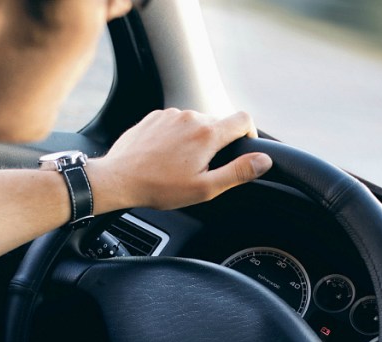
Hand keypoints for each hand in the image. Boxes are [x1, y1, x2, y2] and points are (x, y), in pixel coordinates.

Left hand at [88, 109, 272, 211]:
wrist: (118, 178)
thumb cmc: (159, 187)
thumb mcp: (205, 187)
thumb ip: (238, 172)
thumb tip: (263, 161)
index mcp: (208, 134)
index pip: (244, 119)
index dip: (249, 134)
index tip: (243, 148)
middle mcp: (191, 117)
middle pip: (218, 123)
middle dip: (217, 143)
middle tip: (203, 168)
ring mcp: (171, 114)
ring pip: (196, 123)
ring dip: (195, 139)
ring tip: (180, 164)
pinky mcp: (155, 116)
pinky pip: (175, 122)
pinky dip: (177, 136)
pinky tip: (165, 156)